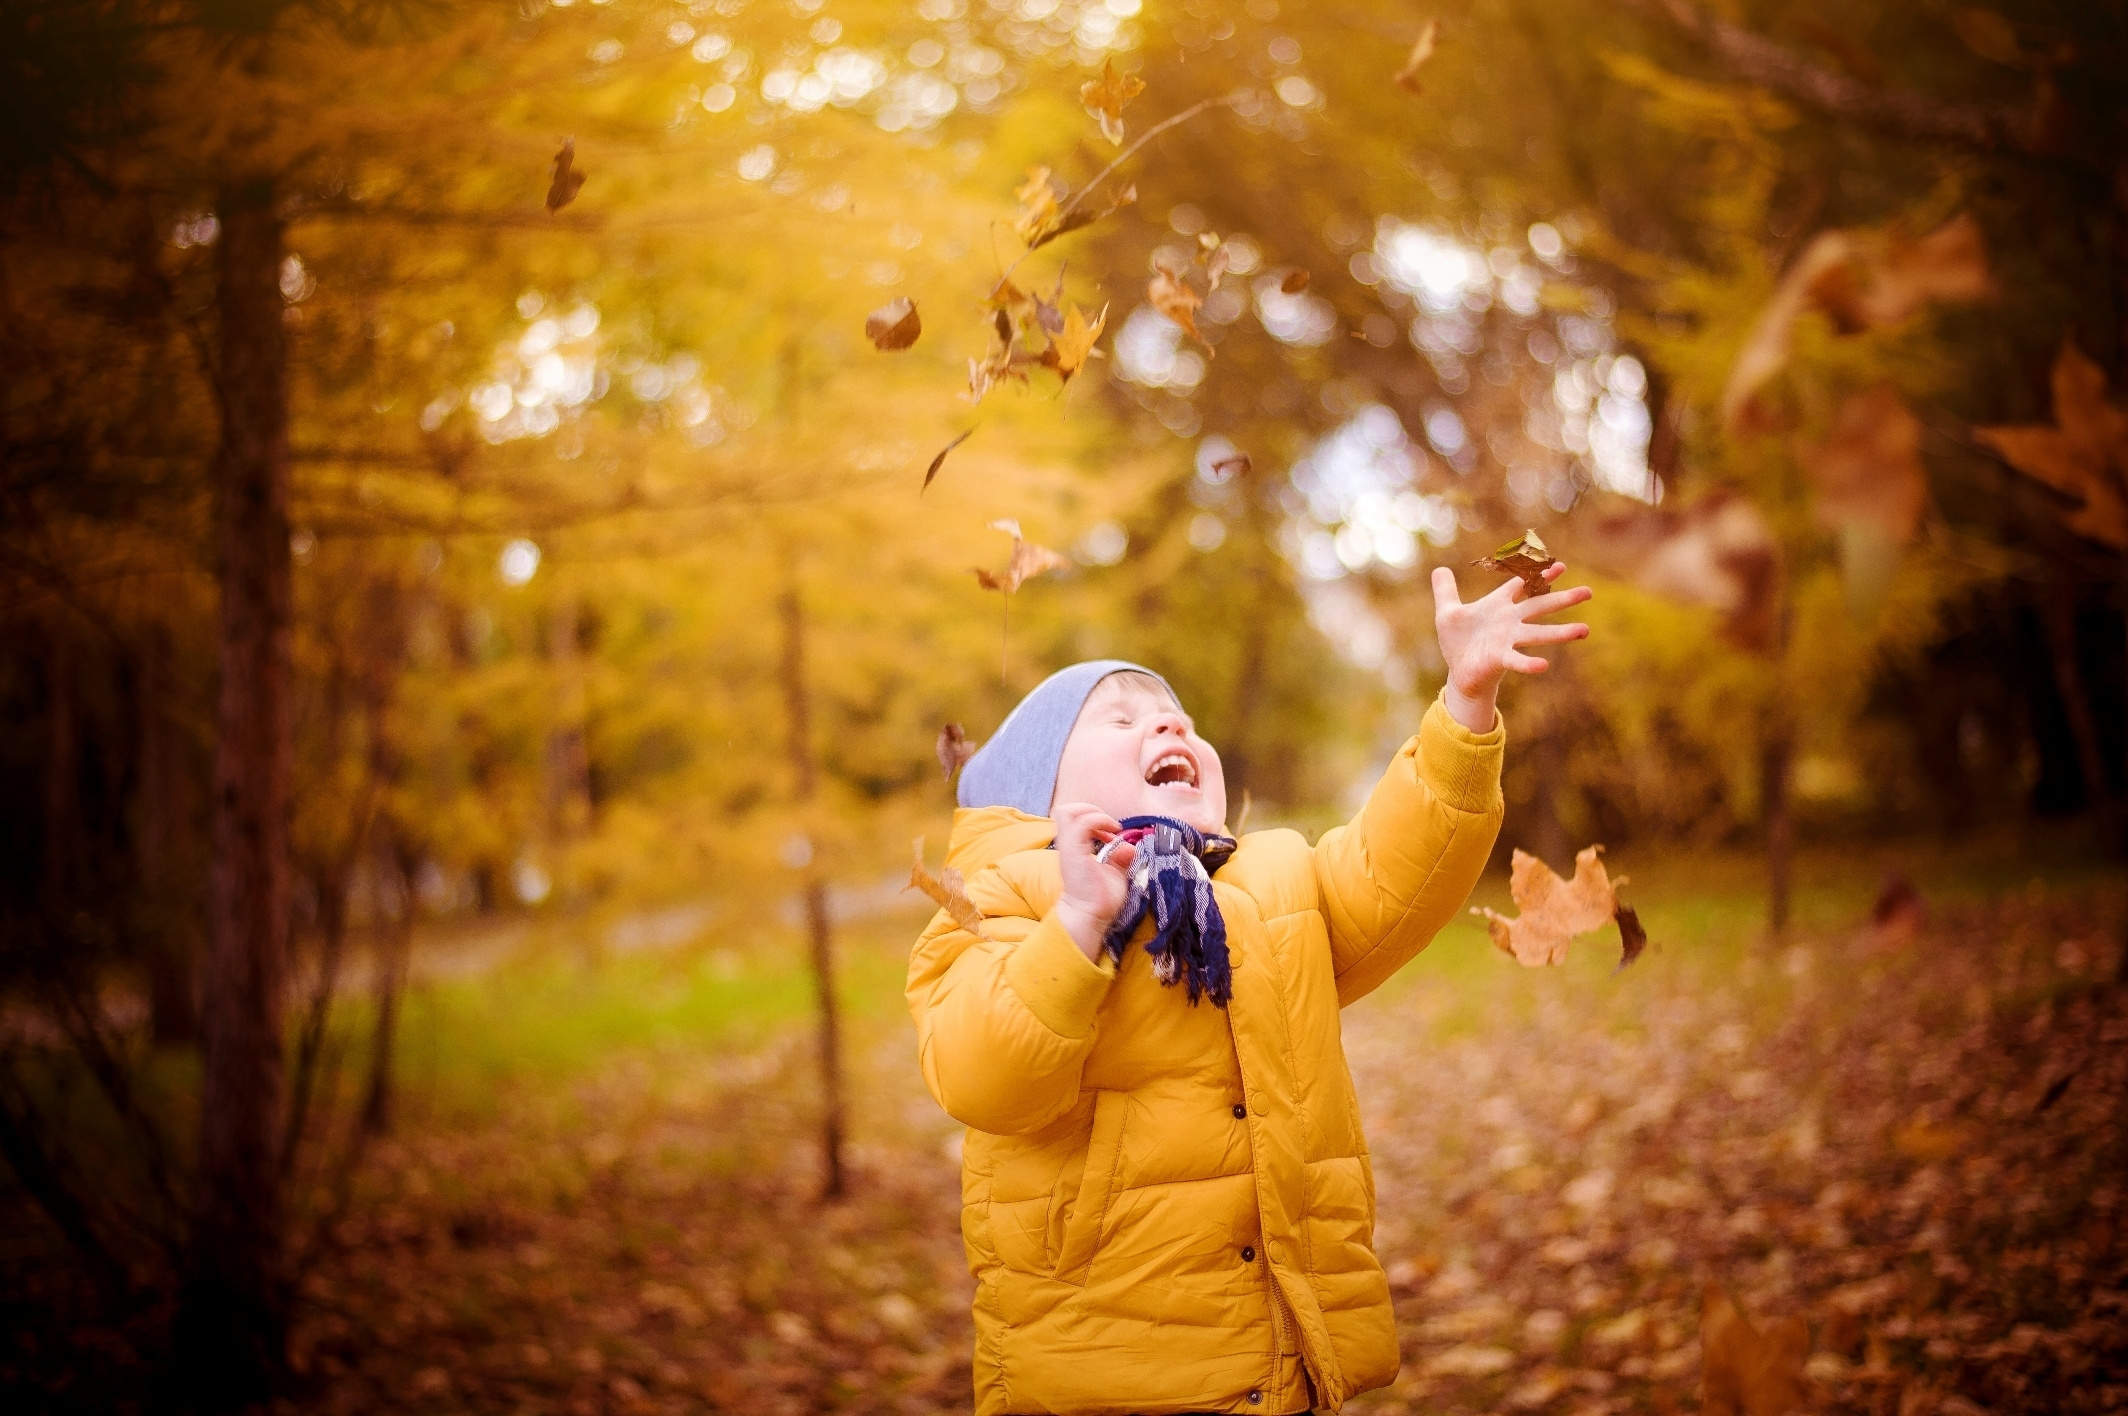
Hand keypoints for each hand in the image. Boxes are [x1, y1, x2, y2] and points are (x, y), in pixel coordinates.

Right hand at [1053, 801, 1137, 960]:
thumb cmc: (1101, 898)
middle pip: (1065, 810)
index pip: (1073, 818)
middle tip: (1107, 825)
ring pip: (1067, 811)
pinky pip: (1083, 823)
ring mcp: (1068, 847)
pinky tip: (1111, 835)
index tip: (1111, 833)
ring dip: (1092, 813)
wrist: (1091, 916)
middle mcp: (1067, 844)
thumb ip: (1120, 857)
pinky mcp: (1074, 852)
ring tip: (1108, 827)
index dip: (1093, 818)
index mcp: (1073, 848)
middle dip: (1089, 810)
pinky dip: (1099, 821)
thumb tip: (1129, 847)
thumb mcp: (1115, 872)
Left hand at [1431, 561, 1592, 732]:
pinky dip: (1528, 663)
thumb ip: (1445, 591)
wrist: (1459, 671)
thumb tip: (1439, 569)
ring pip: (1539, 634)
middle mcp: (1509, 621)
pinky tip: (1543, 665)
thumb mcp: (1446, 613)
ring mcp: (1508, 640)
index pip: (1522, 585)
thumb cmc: (1458, 641)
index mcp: (1499, 606)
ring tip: (1585, 630)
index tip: (1561, 565)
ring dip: (1561, 632)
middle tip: (1588, 592)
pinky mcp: (1501, 659)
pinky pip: (1517, 660)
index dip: (1539, 575)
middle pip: (1540, 606)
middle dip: (1563, 599)